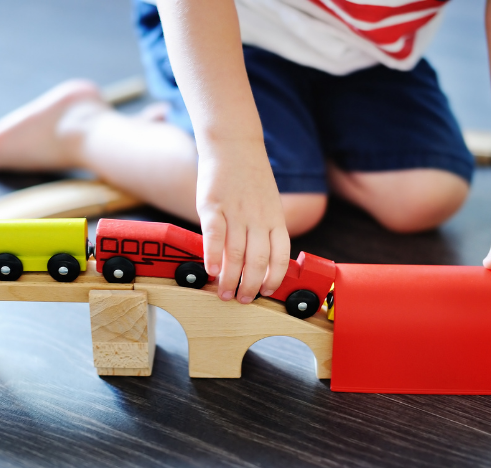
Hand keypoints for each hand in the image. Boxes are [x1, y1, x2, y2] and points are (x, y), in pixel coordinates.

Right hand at [196, 138, 289, 302]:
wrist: (233, 144)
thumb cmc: (250, 177)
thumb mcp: (268, 203)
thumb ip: (265, 229)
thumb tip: (257, 260)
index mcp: (275, 218)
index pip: (280, 257)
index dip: (274, 278)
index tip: (266, 292)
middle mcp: (258, 218)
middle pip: (257, 261)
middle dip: (250, 286)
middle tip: (242, 300)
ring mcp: (235, 211)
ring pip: (235, 253)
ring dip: (230, 278)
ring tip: (224, 293)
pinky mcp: (212, 204)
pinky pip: (214, 235)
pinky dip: (212, 256)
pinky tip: (210, 271)